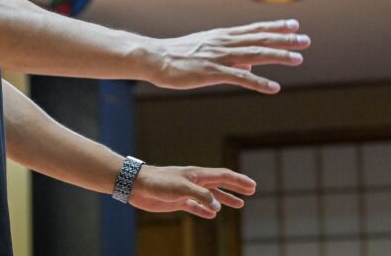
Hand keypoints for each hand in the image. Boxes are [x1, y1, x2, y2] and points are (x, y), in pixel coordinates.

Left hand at [129, 165, 255, 218]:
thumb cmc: (159, 182)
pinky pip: (196, 206)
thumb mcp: (182, 188)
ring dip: (225, 200)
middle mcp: (194, 182)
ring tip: (239, 205)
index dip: (238, 181)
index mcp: (197, 175)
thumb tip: (217, 206)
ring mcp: (187, 192)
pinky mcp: (178, 201)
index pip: (223, 176)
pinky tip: (212, 215)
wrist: (137, 185)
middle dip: (236, 188)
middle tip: (252, 191)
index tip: (252, 186)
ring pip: (211, 196)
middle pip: (220, 184)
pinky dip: (206, 210)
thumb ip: (200, 196)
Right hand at [151, 19, 309, 91]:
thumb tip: (249, 64)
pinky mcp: (212, 72)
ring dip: (278, 56)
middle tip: (306, 40)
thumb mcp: (206, 50)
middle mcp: (224, 42)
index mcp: (223, 36)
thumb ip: (230, 56)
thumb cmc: (178, 56)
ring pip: (255, 54)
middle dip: (285, 39)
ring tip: (298, 59)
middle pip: (260, 39)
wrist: (155, 58)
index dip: (276, 27)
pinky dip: (259, 82)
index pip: (255, 29)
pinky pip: (241, 78)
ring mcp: (219, 57)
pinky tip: (274, 87)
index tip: (295, 24)